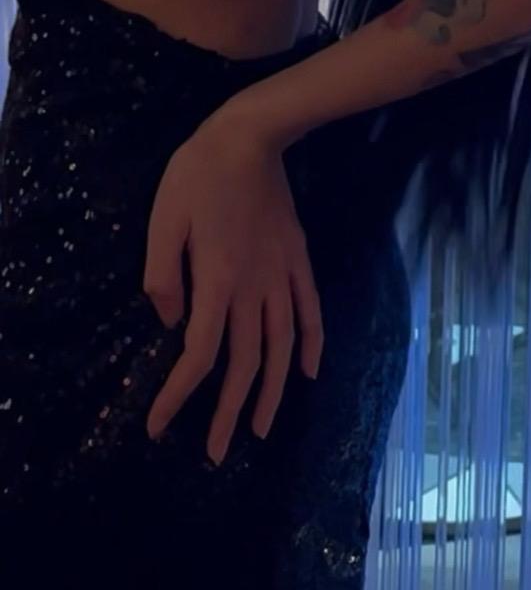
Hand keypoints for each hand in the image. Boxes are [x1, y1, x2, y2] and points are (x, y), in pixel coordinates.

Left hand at [143, 107, 323, 464]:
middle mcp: (254, 287)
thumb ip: (163, 277)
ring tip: (259, 428)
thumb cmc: (196, 175)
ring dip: (271, 392)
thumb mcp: (162, 221)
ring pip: (281, 346)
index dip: (178, 396)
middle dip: (228, 412)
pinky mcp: (298, 259)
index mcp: (217, 281)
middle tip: (217, 454)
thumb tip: (171, 324)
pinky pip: (310, 310)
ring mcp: (282, 274)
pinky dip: (312, 344)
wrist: (250, 135)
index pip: (198, 354)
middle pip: (244, 363)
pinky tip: (310, 372)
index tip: (158, 426)